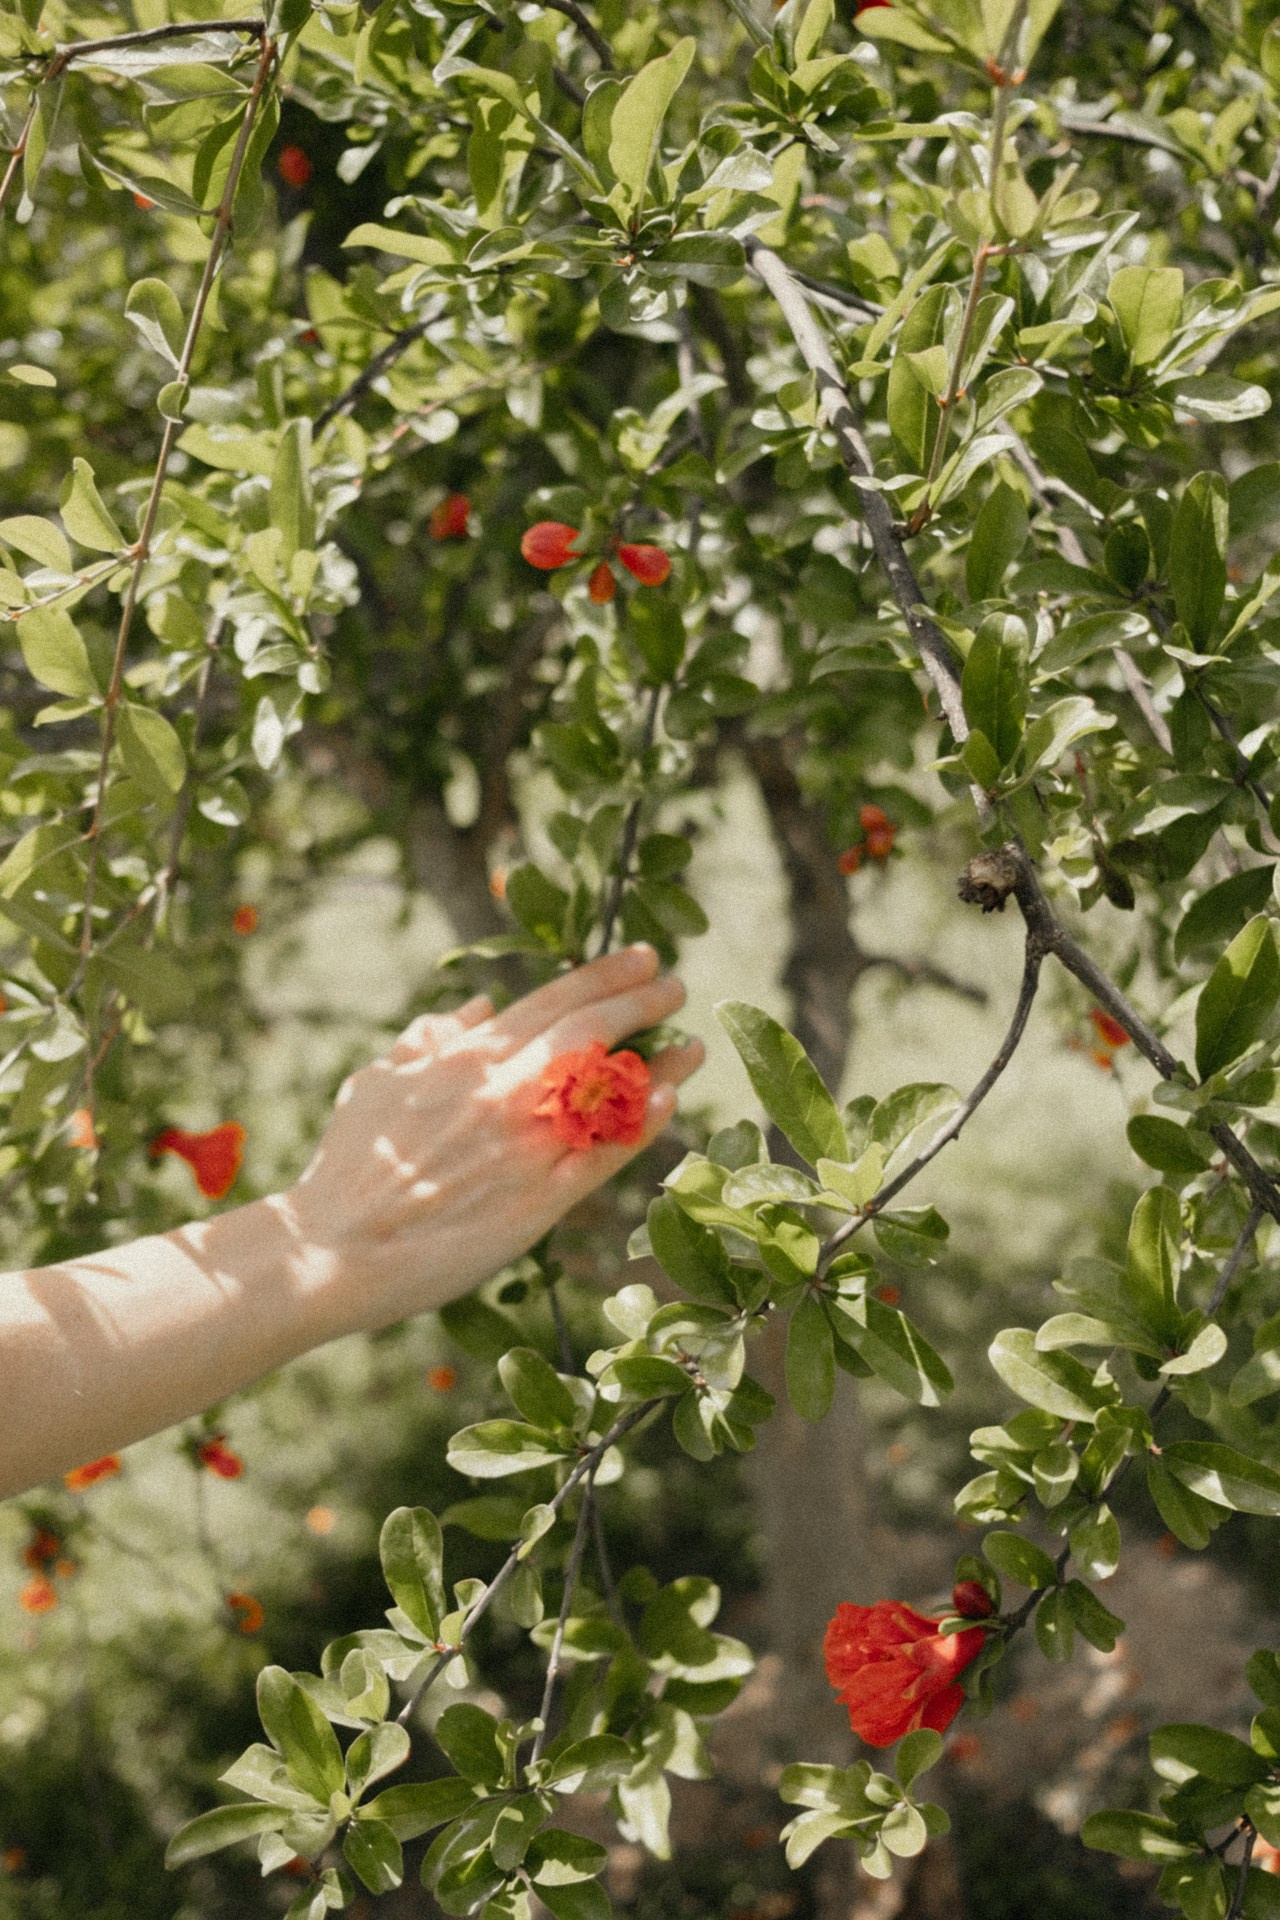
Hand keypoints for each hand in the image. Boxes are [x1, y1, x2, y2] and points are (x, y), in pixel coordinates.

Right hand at [281, 944, 701, 1336]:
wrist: (333, 1247)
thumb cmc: (348, 1166)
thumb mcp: (378, 1081)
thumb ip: (428, 1039)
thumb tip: (476, 1007)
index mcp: (468, 1057)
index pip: (553, 999)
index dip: (605, 974)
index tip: (643, 958)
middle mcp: (505, 1090)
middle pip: (591, 1029)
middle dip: (642, 999)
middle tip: (675, 984)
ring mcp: (528, 1144)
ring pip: (610, 1088)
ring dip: (659, 1063)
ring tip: (692, 1047)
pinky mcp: (540, 1202)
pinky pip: (604, 1154)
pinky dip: (641, 1125)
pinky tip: (671, 1102)